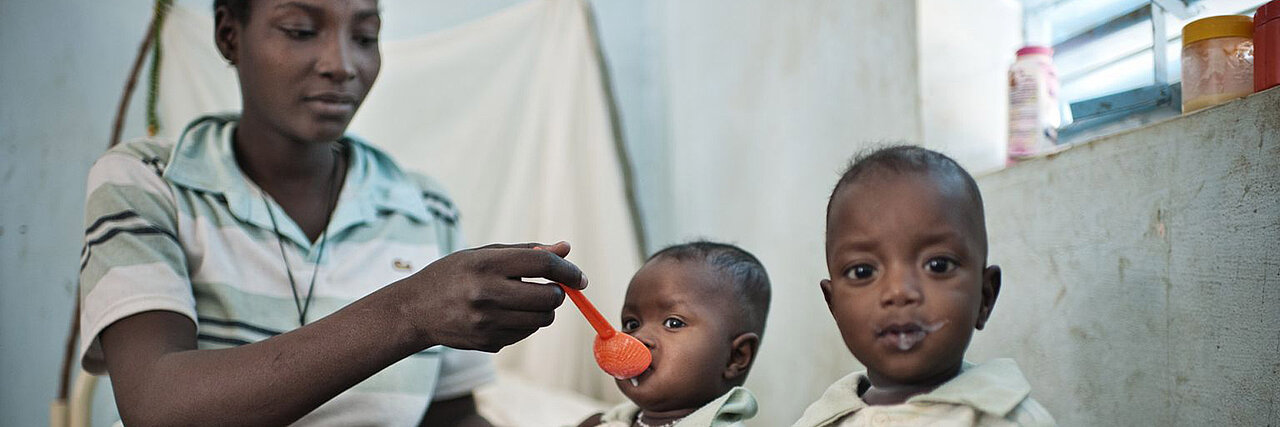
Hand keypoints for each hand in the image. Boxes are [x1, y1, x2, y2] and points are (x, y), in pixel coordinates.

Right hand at [393, 241, 584, 351]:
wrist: (415, 310)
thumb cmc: (453, 275)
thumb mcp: (484, 254)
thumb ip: (526, 252)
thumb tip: (565, 248)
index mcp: (486, 264)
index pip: (543, 265)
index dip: (568, 271)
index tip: (579, 277)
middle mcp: (486, 294)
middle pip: (548, 297)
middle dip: (557, 293)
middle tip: (549, 288)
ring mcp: (486, 322)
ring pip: (542, 320)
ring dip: (543, 310)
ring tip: (524, 300)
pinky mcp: (487, 342)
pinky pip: (525, 334)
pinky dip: (525, 324)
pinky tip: (504, 315)